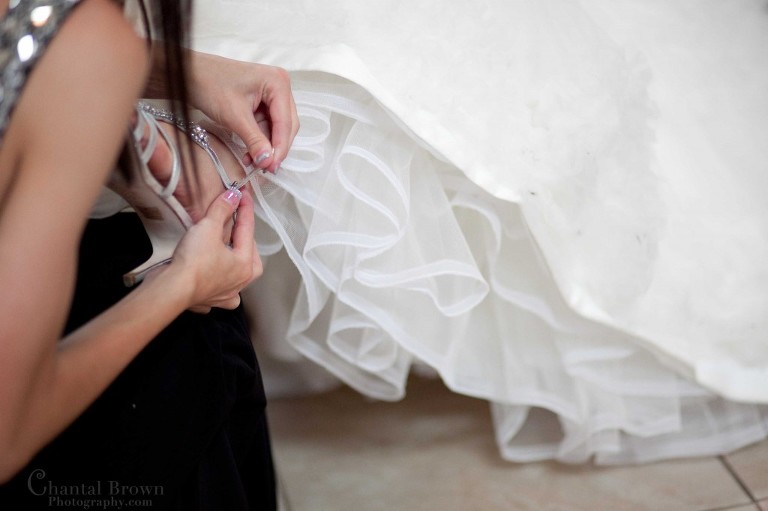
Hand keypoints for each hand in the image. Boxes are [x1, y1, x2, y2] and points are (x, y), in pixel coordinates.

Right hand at [168, 189, 261, 312]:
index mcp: (245, 265)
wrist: (172, 289)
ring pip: (239, 276)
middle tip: (239, 223)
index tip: (243, 195)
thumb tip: (232, 196)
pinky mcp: (209, 300)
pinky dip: (220, 284)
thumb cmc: (193, 261)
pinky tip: (217, 278)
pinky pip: (220, 291)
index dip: (245, 209)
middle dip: (246, 239)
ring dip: (237, 262)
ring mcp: (226, 294)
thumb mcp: (208, 228)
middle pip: (249, 255)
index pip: (248, 230)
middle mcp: (240, 282)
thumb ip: (222, 210)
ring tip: (231, 249)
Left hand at [189, 52, 299, 173]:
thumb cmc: (209, 84)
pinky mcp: (262, 102)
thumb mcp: (234, 116)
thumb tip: (267, 161)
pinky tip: (249, 152)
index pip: (285, 122)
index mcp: (278, 82)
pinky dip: (259, 140)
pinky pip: (266, 126)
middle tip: (266, 168)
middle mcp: (279, 86)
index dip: (280, 147)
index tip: (272, 166)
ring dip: (266, 147)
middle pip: (285, 125)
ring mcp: (271, 94)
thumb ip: (254, 140)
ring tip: (252, 161)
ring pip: (276, 128)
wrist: (189, 74)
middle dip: (275, 148)